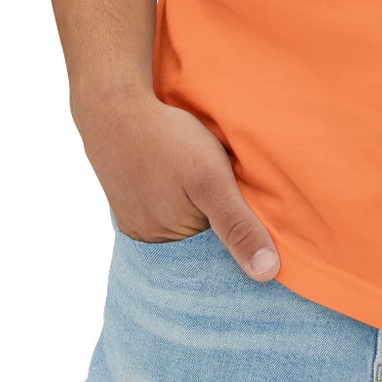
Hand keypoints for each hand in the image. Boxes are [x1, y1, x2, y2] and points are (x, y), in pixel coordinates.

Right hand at [79, 87, 281, 281]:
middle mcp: (151, 240)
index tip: (255, 213)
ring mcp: (136, 219)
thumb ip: (237, 225)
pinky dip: (176, 194)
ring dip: (196, 206)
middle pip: (199, 238)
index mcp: (172, 244)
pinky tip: (179, 174)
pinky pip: (161, 206)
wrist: (114, 108)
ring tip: (203, 180)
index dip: (239, 235)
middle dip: (217, 220)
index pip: (218, 255)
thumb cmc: (166, 141)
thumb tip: (267, 274)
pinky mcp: (127, 199)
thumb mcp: (212, 180)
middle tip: (230, 187)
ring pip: (181, 221)